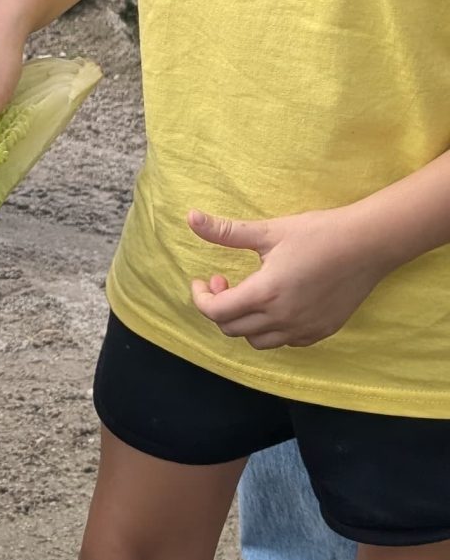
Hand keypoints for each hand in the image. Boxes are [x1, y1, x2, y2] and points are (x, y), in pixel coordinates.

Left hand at [188, 206, 387, 347]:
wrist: (368, 244)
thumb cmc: (319, 233)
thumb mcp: (269, 230)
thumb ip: (226, 232)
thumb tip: (190, 218)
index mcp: (265, 293)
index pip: (216, 311)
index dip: (200, 298)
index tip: (201, 280)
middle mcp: (282, 319)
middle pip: (232, 329)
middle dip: (219, 307)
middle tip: (224, 281)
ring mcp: (303, 329)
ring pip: (257, 341)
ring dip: (243, 322)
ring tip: (248, 295)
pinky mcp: (321, 331)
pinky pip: (285, 342)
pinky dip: (270, 330)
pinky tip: (275, 306)